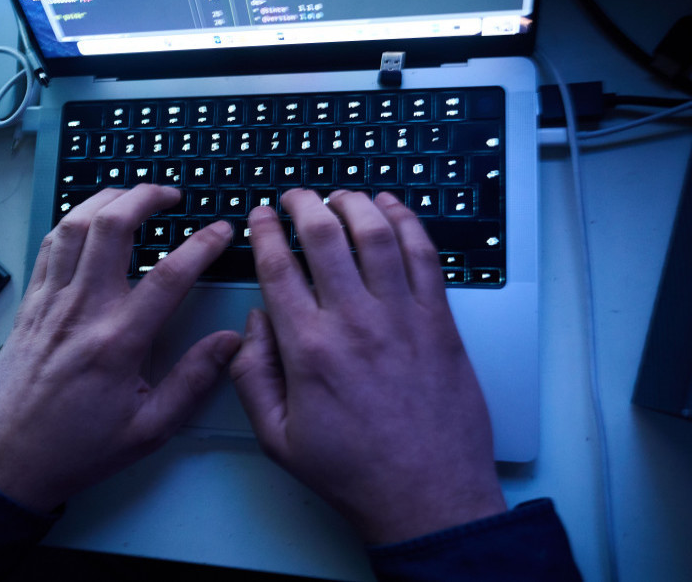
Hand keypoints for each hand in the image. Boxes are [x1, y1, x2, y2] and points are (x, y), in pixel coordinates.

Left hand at [0, 185, 240, 512]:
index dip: (201, 244)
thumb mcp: (149, 428)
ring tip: (132, 196)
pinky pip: (49, 246)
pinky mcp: (30, 305)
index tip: (223, 230)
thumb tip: (231, 342)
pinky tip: (90, 222)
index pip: (169, 275)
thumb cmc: (79, 449)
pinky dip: (73, 222)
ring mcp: (50, 303)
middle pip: (111, 228)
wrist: (9, 461)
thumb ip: (193, 380)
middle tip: (171, 194)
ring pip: (74, 226)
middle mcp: (81, 310)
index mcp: (117, 342)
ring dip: (106, 199)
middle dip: (145, 197)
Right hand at [231, 189, 505, 543]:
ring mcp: (402, 317)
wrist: (427, 496)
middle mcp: (355, 321)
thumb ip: (252, 375)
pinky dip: (407, 222)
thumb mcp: (276, 438)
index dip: (265, 231)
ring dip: (355, 204)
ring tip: (340, 196)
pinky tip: (392, 209)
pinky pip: (425, 255)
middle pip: (326, 236)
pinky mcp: (440, 321)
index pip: (278, 266)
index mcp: (308, 348)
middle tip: (296, 196)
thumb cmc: (352, 471)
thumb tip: (253, 323)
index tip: (260, 215)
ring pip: (376, 234)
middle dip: (305, 204)